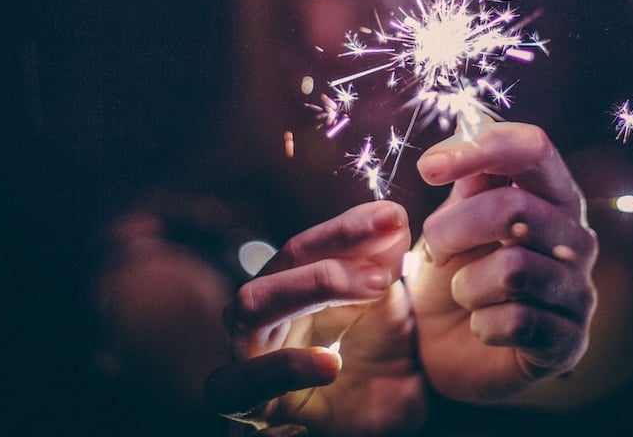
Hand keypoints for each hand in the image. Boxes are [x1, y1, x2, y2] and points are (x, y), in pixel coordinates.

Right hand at [207, 200, 426, 436]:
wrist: (378, 433)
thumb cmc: (378, 374)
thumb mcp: (391, 314)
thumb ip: (385, 268)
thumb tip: (392, 217)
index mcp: (290, 293)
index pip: (303, 248)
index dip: (345, 229)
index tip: (393, 218)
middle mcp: (261, 325)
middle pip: (274, 271)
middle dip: (328, 258)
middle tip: (384, 271)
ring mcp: (249, 365)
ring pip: (249, 311)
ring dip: (309, 292)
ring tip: (369, 299)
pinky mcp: (249, 412)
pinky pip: (239, 389)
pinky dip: (283, 371)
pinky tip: (329, 366)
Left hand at [407, 121, 597, 402]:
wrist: (442, 355)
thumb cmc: (447, 275)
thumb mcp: (447, 224)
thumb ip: (464, 187)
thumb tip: (471, 148)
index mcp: (548, 194)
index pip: (533, 148)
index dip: (480, 148)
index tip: (427, 168)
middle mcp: (575, 236)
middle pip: (516, 208)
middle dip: (453, 228)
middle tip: (431, 249)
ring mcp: (578, 290)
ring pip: (514, 267)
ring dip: (466, 284)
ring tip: (462, 294)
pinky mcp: (570, 341)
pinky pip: (519, 321)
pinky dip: (482, 324)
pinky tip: (482, 327)